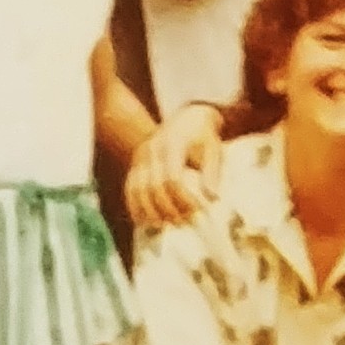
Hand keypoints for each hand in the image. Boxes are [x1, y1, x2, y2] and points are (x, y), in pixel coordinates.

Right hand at [127, 104, 224, 227]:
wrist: (189, 118)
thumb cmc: (204, 137)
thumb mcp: (214, 150)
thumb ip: (212, 173)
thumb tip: (212, 198)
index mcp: (172, 144)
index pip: (172, 178)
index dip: (182, 199)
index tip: (196, 212)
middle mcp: (152, 149)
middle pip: (153, 186)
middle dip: (167, 208)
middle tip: (182, 223)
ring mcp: (140, 156)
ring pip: (137, 188)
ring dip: (149, 211)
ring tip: (163, 226)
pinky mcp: (135, 162)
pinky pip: (130, 186)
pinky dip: (134, 205)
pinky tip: (142, 221)